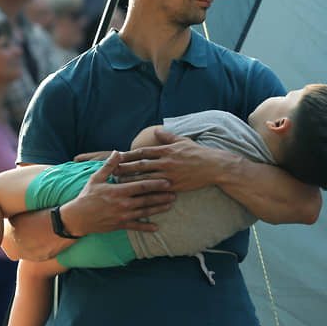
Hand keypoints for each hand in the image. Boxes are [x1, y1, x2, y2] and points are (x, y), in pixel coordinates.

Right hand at [60, 151, 175, 235]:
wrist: (78, 217)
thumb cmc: (87, 195)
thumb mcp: (96, 178)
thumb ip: (109, 165)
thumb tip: (118, 151)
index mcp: (118, 191)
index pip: (141, 186)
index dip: (156, 183)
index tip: (167, 181)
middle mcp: (123, 204)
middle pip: (147, 199)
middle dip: (161, 196)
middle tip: (174, 193)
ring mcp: (122, 215)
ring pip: (144, 212)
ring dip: (158, 209)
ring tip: (170, 205)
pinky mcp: (120, 225)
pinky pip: (136, 226)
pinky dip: (146, 227)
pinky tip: (156, 228)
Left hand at [115, 128, 231, 191]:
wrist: (214, 166)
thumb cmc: (198, 152)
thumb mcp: (182, 141)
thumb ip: (167, 137)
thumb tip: (157, 130)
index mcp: (166, 151)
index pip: (143, 152)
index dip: (128, 154)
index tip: (117, 156)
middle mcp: (165, 162)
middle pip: (141, 166)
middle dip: (125, 168)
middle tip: (112, 170)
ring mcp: (169, 175)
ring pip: (146, 179)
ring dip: (132, 181)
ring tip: (119, 183)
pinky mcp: (174, 186)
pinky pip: (157, 190)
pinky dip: (146, 192)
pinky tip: (137, 195)